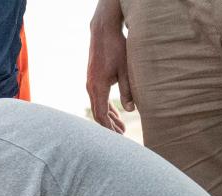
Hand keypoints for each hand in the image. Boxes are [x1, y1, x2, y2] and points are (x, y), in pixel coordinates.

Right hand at [87, 0, 132, 133]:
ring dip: (109, 118)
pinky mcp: (94, 80)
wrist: (103, 33)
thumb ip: (128, 91)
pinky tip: (116, 113)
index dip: (108, 127)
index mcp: (98, 87)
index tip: (117, 137)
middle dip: (109, 126)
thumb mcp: (127, 71)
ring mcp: (91, 84)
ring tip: (120, 128)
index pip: (100, 114)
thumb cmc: (116, 49)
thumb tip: (131, 110)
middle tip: (120, 137)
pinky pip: (99, 99)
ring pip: (98, 107)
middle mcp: (91, 88)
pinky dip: (107, 108)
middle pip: (98, 113)